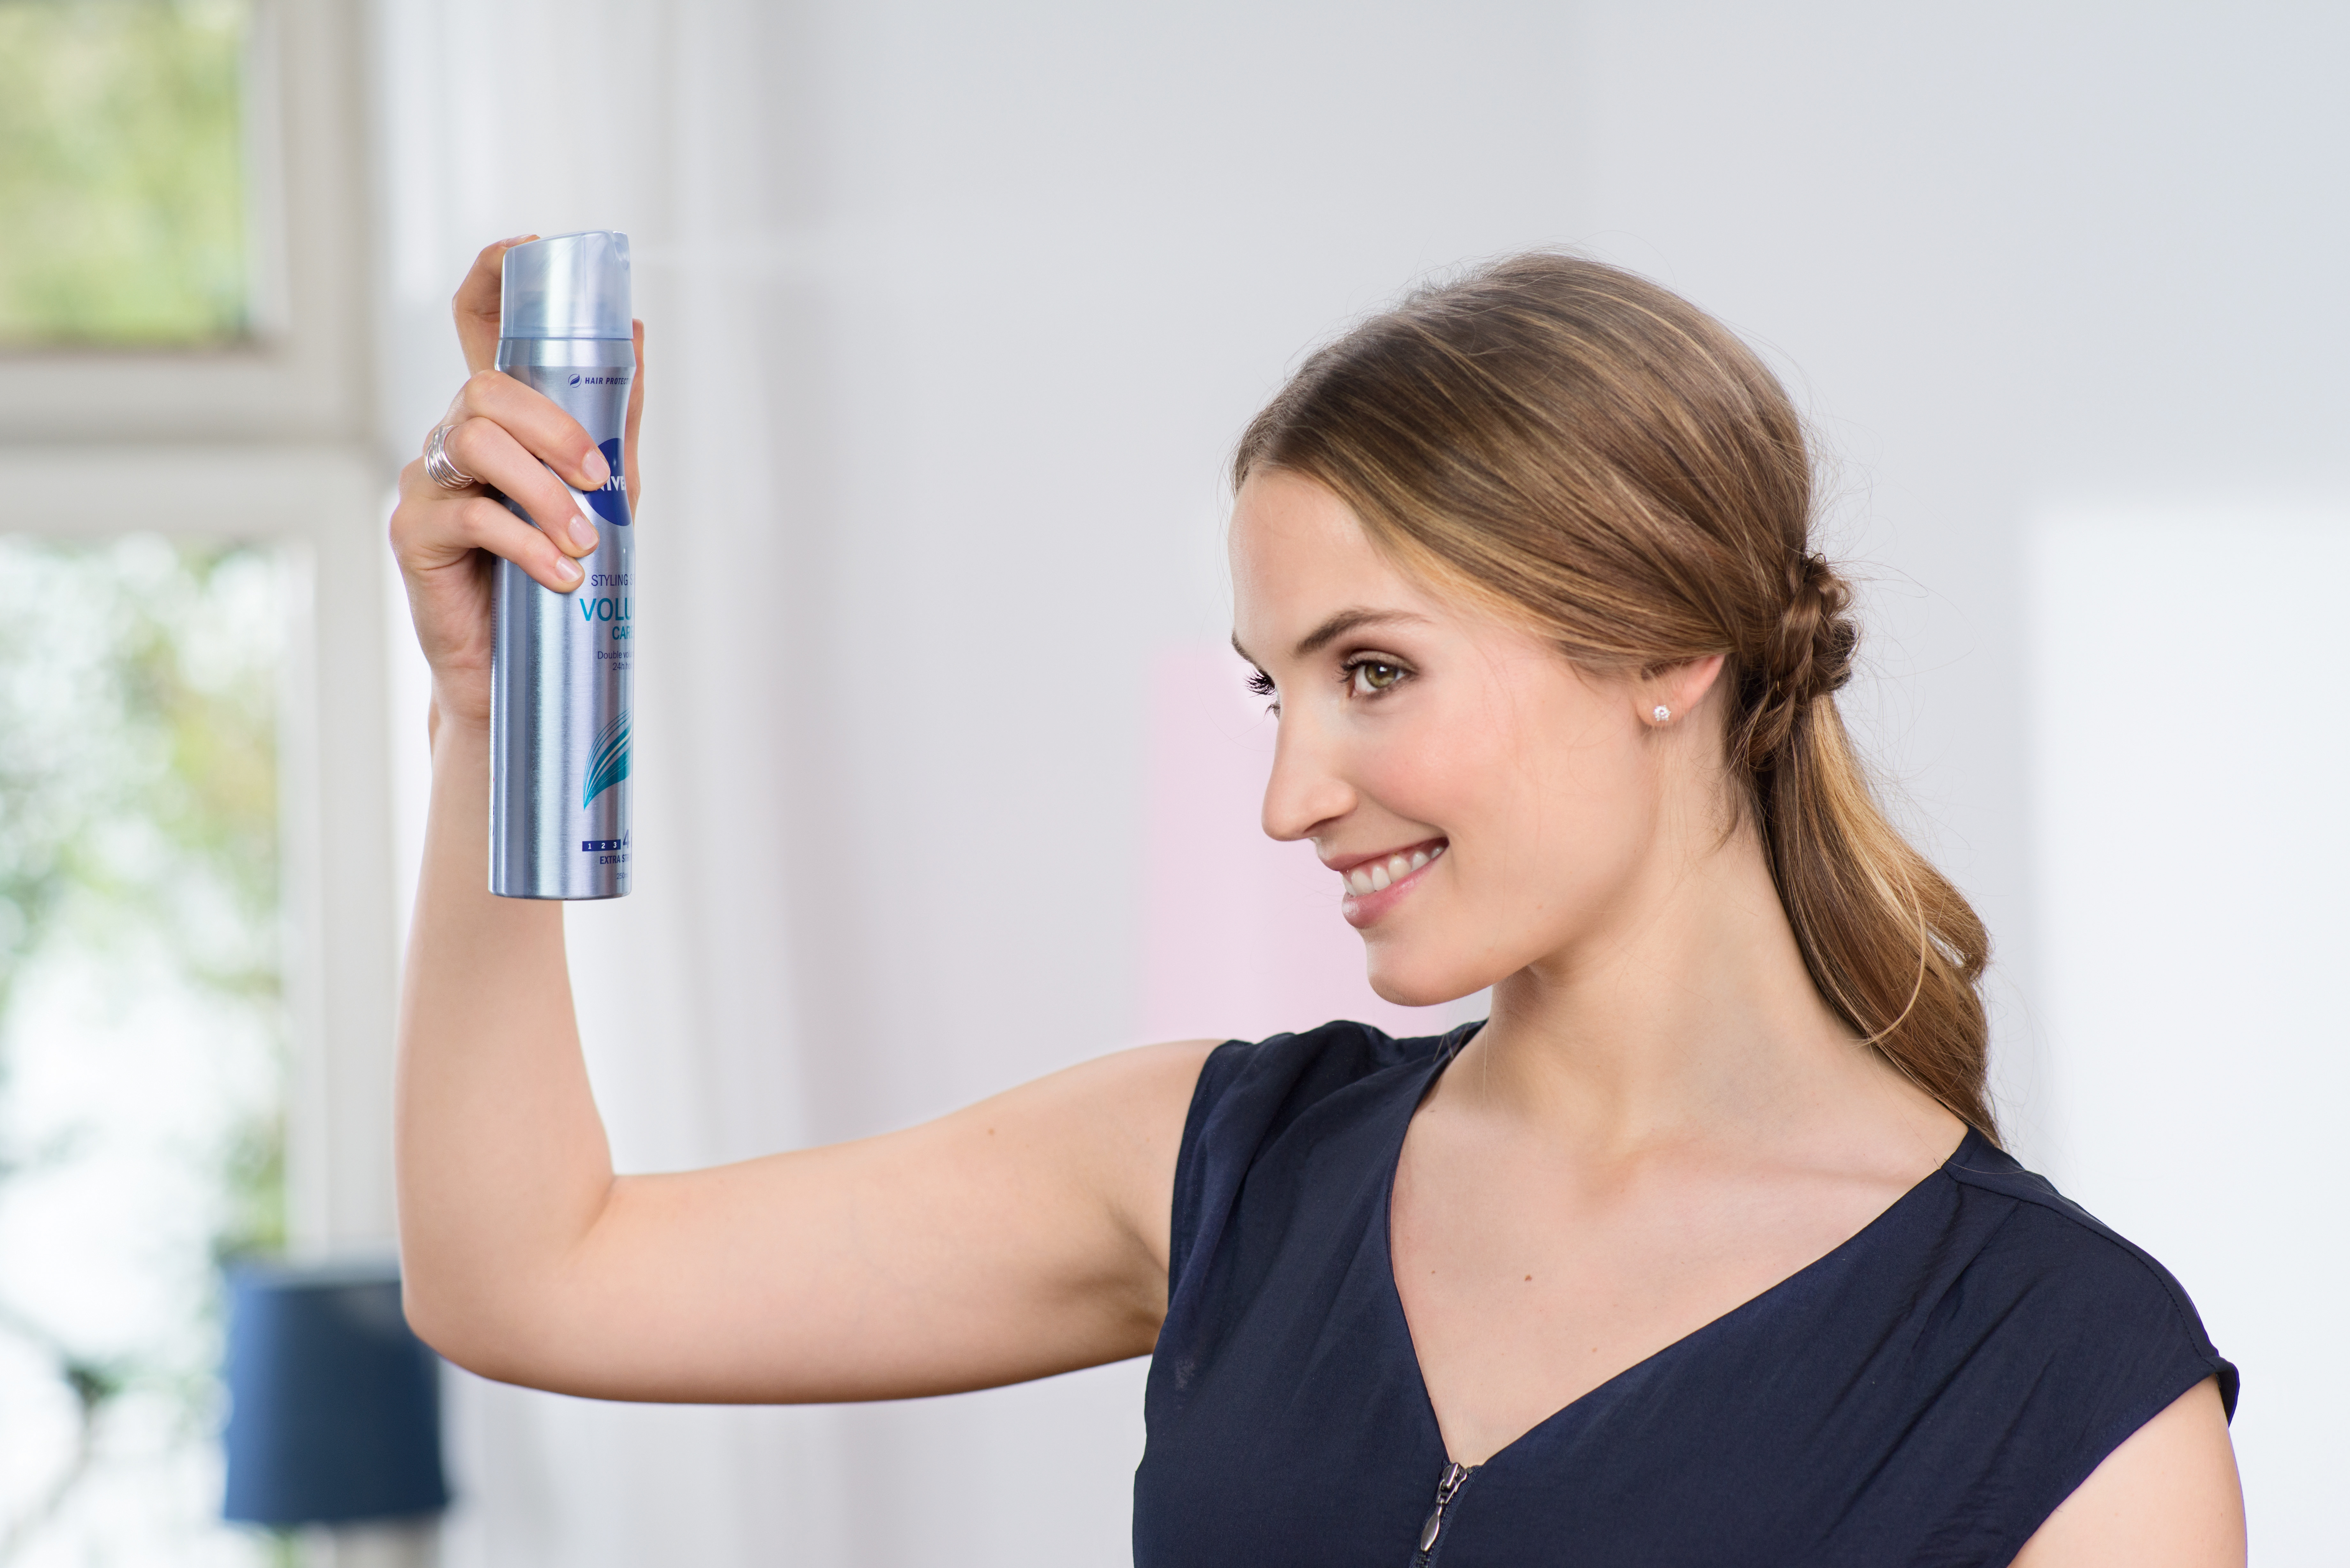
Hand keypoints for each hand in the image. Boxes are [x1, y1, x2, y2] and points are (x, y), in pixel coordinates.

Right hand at [388, 235, 646, 731]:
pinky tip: (561, 574)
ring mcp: (427, 480)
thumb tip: (633, 330)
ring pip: (478, 444)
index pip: (477, 325)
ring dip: (543, 492)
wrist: (519, 666)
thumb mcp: (604, 491)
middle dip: (553, 427)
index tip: (526, 248)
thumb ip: (612, 418)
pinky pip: (473, 515)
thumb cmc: (558, 570)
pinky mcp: (415, 530)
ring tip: (583, 543)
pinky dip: (527, 543)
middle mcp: (454, 436)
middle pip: (487, 388)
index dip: (491, 277)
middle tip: (600, 481)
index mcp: (498, 418)